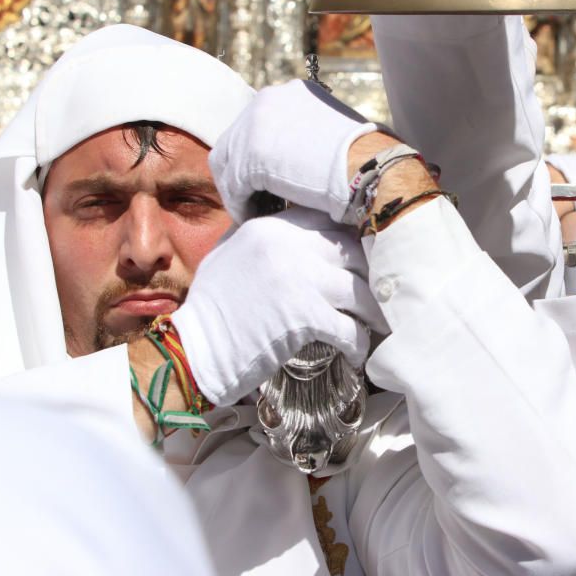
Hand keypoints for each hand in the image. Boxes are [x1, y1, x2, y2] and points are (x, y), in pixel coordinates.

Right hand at [172, 207, 386, 406]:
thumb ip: (271, 240)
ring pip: (360, 291)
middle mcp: (289, 245)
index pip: (331, 223)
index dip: (353, 243)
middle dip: (371, 278)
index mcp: (274, 227)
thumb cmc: (215, 307)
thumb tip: (310, 237)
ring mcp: (300, 279)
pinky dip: (358, 344)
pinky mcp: (305, 317)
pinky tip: (355, 352)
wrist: (195, 348)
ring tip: (376, 326)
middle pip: (354, 254)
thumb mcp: (235, 254)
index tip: (364, 263)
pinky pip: (350, 329)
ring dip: (371, 313)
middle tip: (380, 297)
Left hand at [210, 79, 380, 224]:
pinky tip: (252, 218)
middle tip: (251, 198)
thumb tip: (294, 161)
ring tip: (251, 212)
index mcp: (292, 92)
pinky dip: (240, 204)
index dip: (256, 155)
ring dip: (237, 190)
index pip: (256, 124)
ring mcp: (255, 124)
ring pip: (228, 163)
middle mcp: (269, 99)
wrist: (369, 167)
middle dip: (239, 171)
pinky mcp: (250, 154)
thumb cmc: (365, 159)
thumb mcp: (332, 133)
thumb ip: (307, 137)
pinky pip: (233, 186)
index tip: (263, 180)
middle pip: (234, 140)